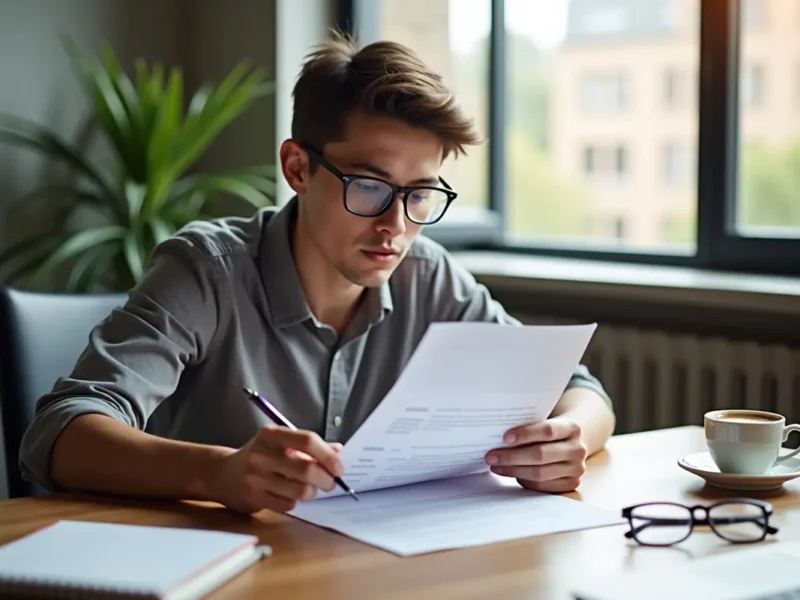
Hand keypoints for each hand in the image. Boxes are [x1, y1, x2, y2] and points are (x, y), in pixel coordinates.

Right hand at [211, 425, 343, 513]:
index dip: (328, 455)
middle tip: (330, 483)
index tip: (339, 467)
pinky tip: (290, 495)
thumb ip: (308, 446)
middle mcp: (261, 454)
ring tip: (311, 489)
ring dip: (312, 492)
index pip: (307, 440)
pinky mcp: (252, 497)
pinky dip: (295, 502)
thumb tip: (339, 451)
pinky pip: (287, 505)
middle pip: (306, 470)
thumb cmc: (260, 455)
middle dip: (326, 479)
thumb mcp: (280, 442)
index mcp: (271, 434)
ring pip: (299, 491)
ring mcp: (255, 477)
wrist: (221, 473)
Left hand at [484, 417, 587, 492]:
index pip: (548, 430)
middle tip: (491, 456)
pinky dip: (524, 480)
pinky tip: (511, 473)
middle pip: (541, 455)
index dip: (525, 434)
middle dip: (512, 456)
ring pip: (539, 473)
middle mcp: (578, 449)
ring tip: (495, 466)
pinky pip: (542, 486)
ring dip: (513, 470)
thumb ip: (527, 425)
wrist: (568, 442)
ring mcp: (577, 469)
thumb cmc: (547, 431)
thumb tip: (496, 435)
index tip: (504, 437)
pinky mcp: (571, 484)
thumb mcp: (543, 421)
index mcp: (573, 428)